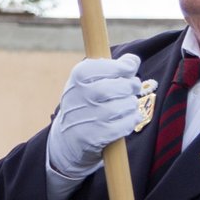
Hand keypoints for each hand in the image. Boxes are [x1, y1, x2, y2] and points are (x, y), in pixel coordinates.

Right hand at [46, 53, 144, 184]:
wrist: (66, 139)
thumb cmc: (85, 103)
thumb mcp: (91, 81)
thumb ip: (113, 68)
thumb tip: (132, 60)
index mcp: (77, 78)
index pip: (105, 67)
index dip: (123, 67)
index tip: (129, 70)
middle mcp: (78, 97)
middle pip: (117, 87)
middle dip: (131, 86)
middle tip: (133, 88)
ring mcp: (85, 119)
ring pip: (123, 107)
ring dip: (131, 105)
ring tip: (127, 105)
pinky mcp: (93, 138)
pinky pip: (123, 126)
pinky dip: (130, 121)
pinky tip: (127, 119)